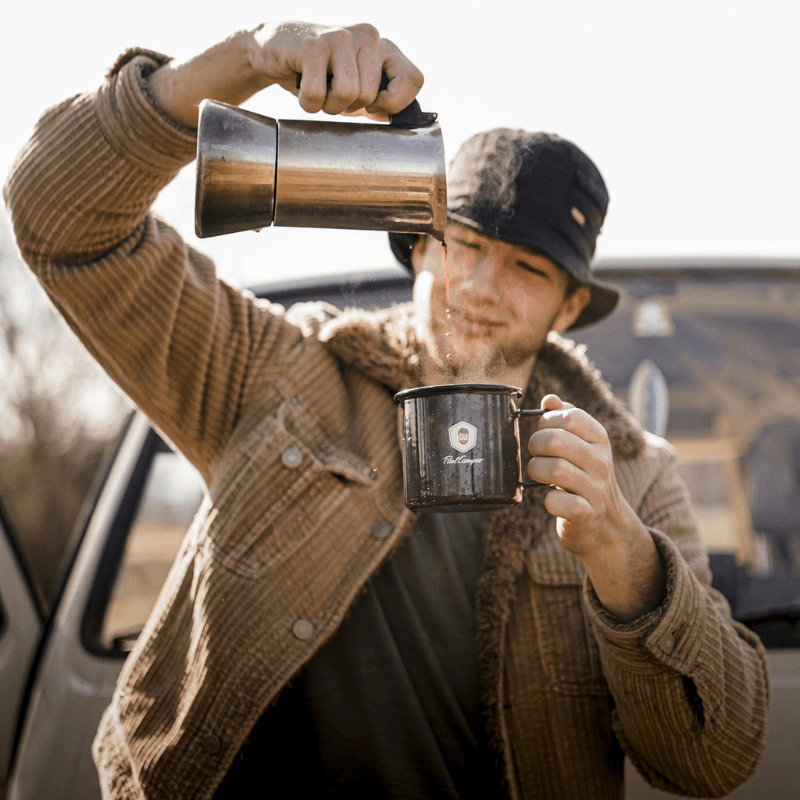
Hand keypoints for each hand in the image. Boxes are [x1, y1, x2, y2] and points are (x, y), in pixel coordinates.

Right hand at [148, 22, 422, 127]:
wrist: (277, 47)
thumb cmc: (324, 73)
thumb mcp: (358, 84)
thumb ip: (383, 101)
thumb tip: (407, 133)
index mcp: (386, 48)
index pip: (413, 80)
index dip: (393, 105)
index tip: (372, 109)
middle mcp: (369, 37)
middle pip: (370, 97)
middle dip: (348, 108)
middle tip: (333, 94)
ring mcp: (341, 37)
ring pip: (346, 95)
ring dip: (327, 106)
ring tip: (320, 91)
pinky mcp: (313, 45)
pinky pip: (316, 95)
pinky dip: (307, 103)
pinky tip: (302, 87)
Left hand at [526, 394, 664, 620]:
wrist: (605, 528)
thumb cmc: (584, 479)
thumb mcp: (581, 447)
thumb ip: (564, 421)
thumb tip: (549, 399)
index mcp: (599, 440)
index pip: (569, 416)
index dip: (546, 422)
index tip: (544, 433)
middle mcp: (601, 462)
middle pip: (555, 440)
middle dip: (535, 446)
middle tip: (536, 456)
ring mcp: (596, 489)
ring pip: (553, 469)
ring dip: (535, 472)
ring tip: (538, 477)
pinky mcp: (586, 514)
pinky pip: (556, 502)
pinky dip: (547, 502)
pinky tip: (550, 501)